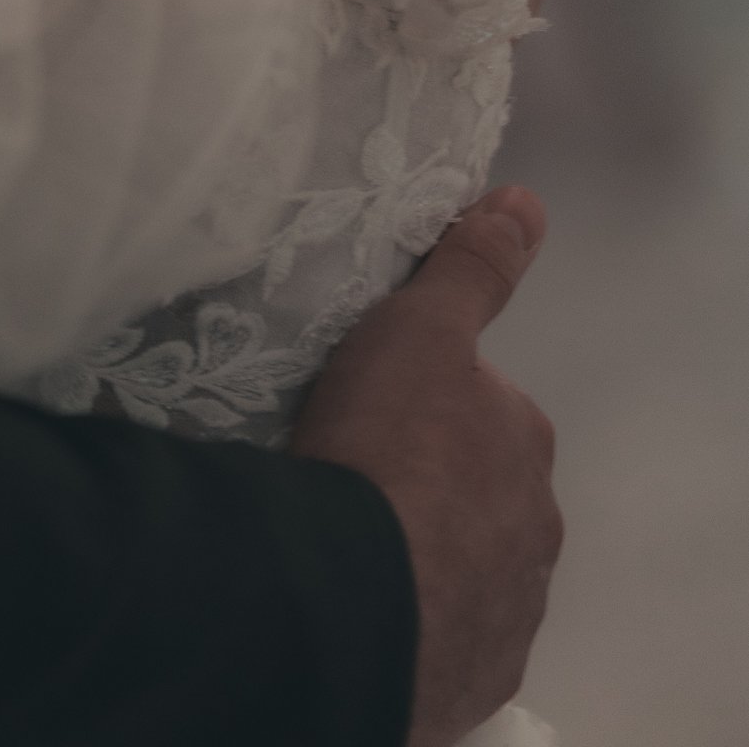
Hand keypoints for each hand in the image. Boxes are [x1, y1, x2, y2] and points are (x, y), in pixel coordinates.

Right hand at [291, 187, 559, 746]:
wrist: (358, 593)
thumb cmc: (388, 444)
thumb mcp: (418, 329)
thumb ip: (470, 268)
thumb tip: (526, 200)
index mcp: (523, 442)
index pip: (483, 408)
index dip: (427, 402)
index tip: (370, 406)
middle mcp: (534, 528)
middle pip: (479, 490)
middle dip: (430, 482)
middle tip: (350, 471)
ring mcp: (508, 610)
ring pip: (464, 566)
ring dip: (421, 553)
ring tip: (344, 539)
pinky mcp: (472, 676)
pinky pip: (442, 637)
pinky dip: (411, 620)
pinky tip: (359, 601)